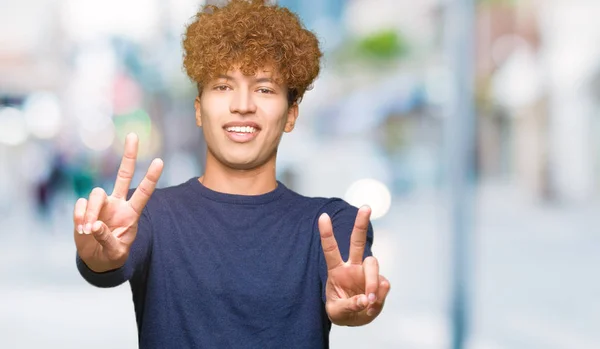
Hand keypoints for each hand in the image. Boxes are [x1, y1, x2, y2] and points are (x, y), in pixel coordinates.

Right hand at [73, 133, 163, 272]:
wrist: (96, 259)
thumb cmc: (112, 255)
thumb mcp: (115, 253)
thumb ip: (106, 240)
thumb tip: (94, 226)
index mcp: (131, 213)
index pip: (144, 192)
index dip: (151, 177)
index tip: (160, 161)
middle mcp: (118, 203)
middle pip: (124, 174)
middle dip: (129, 155)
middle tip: (133, 135)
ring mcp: (101, 204)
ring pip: (95, 194)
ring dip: (90, 212)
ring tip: (88, 231)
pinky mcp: (85, 208)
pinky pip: (80, 204)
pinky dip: (80, 217)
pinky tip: (82, 229)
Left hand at [319, 206, 390, 325]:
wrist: (355, 319)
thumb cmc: (341, 311)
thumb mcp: (337, 312)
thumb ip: (350, 305)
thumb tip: (367, 298)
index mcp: (336, 270)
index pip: (330, 249)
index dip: (326, 233)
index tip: (323, 216)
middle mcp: (352, 267)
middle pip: (357, 242)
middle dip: (361, 224)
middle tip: (366, 207)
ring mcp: (367, 273)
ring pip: (373, 264)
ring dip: (372, 282)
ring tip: (368, 301)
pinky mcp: (380, 283)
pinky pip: (383, 286)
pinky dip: (378, 298)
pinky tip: (371, 307)